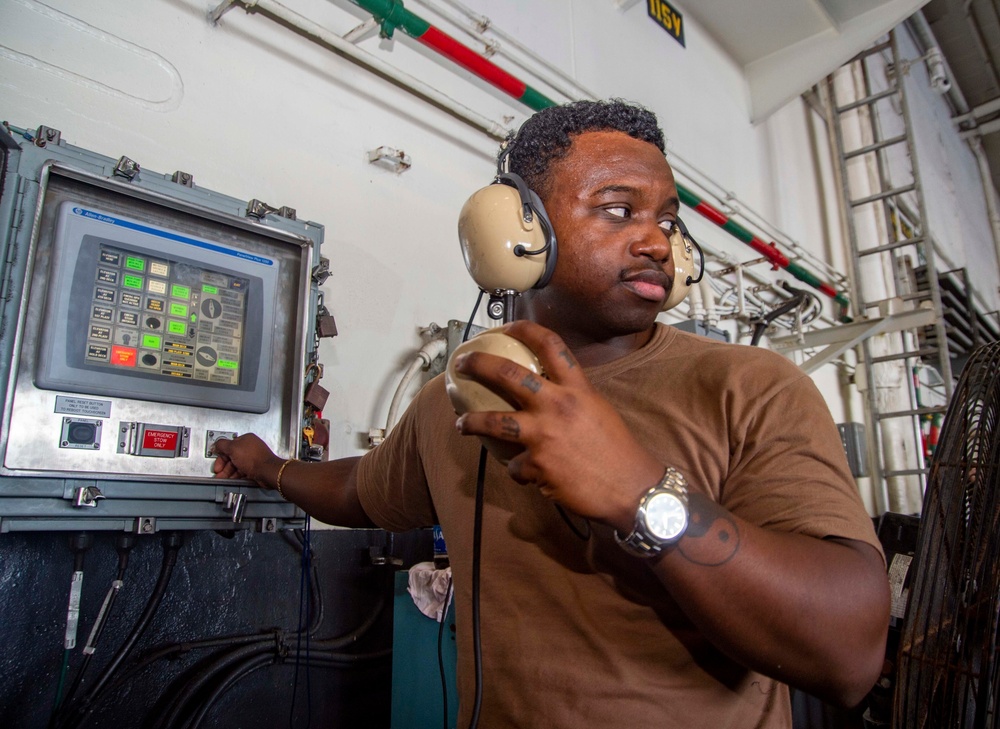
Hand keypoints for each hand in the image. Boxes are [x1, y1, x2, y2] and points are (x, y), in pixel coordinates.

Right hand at [211, 433, 283, 488]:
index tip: (217, 464)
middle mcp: (250, 448)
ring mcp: (253, 458)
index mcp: (246, 439)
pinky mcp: (255, 468)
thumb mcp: (233, 449)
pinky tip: (231, 480)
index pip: (228, 446)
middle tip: (218, 473)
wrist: (267, 472)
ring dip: (228, 473)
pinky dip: (236, 476)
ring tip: (222, 479)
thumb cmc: (254, 459)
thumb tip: (216, 444)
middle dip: (224, 466)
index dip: (221, 455)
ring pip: (236, 465)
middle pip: (232, 457)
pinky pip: (242, 471)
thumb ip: (222, 445)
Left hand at [453, 320, 663, 530]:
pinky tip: (527, 473)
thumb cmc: (617, 449)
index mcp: (577, 388)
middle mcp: (558, 405)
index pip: (550, 345)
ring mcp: (544, 435)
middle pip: (507, 374)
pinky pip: (515, 465)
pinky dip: (519, 469)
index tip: (506, 326)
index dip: (525, 330)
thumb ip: (571, 397)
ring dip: (472, 421)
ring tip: (461, 424)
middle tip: (462, 363)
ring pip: (494, 422)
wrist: (631, 488)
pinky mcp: (537, 465)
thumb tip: (545, 393)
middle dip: (478, 365)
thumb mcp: (598, 409)